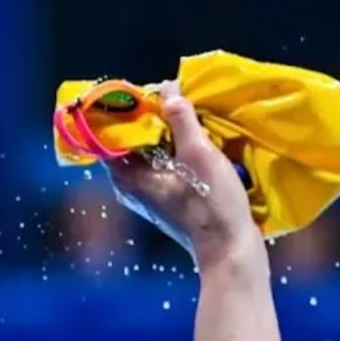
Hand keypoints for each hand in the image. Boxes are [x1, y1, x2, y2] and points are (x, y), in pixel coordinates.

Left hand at [105, 90, 262, 275]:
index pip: (108, 134)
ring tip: (183, 109)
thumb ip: (180, 118)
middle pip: (130, 141)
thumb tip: (168, 89)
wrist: (231, 252)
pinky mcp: (168, 199)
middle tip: (169, 94)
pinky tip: (192, 135)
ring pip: (149, 152)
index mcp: (127, 176)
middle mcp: (131, 186)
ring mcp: (150, 194)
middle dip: (147, 116)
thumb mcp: (197, 152)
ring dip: (164, 131)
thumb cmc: (211, 203)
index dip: (122, 109)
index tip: (142, 90)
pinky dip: (173, 148)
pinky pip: (163, 164)